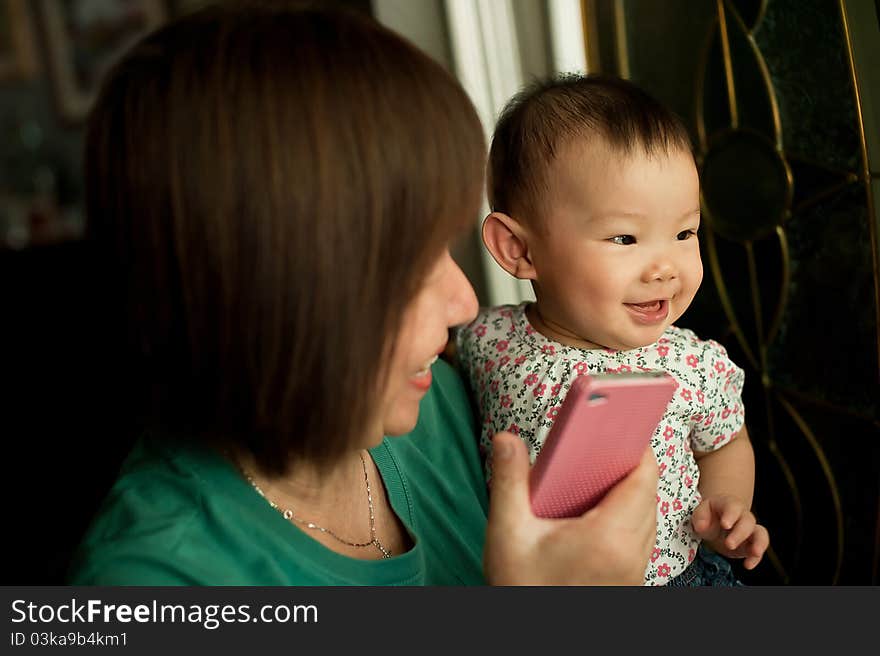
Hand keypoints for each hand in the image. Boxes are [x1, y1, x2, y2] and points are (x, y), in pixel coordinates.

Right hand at [483, 432, 658, 584]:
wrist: (536, 641)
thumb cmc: (522, 590)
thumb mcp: (507, 533)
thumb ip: (508, 481)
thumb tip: (507, 440)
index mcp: (608, 537)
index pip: (643, 478)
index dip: (637, 447)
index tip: (621, 426)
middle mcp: (631, 554)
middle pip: (647, 494)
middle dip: (627, 467)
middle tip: (596, 449)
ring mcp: (635, 571)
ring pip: (647, 516)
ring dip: (628, 493)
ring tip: (594, 477)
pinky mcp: (630, 581)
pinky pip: (640, 537)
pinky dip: (625, 518)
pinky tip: (593, 513)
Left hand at [691, 494, 768, 569]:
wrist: (717, 522)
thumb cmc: (709, 515)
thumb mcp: (701, 513)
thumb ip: (700, 517)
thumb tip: (701, 526)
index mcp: (730, 505)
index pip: (733, 507)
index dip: (730, 515)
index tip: (725, 525)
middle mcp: (743, 516)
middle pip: (747, 521)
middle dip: (740, 533)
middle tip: (729, 544)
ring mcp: (750, 530)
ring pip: (760, 533)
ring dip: (759, 543)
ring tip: (754, 553)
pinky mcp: (752, 544)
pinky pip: (759, 549)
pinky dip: (756, 558)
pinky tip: (748, 565)